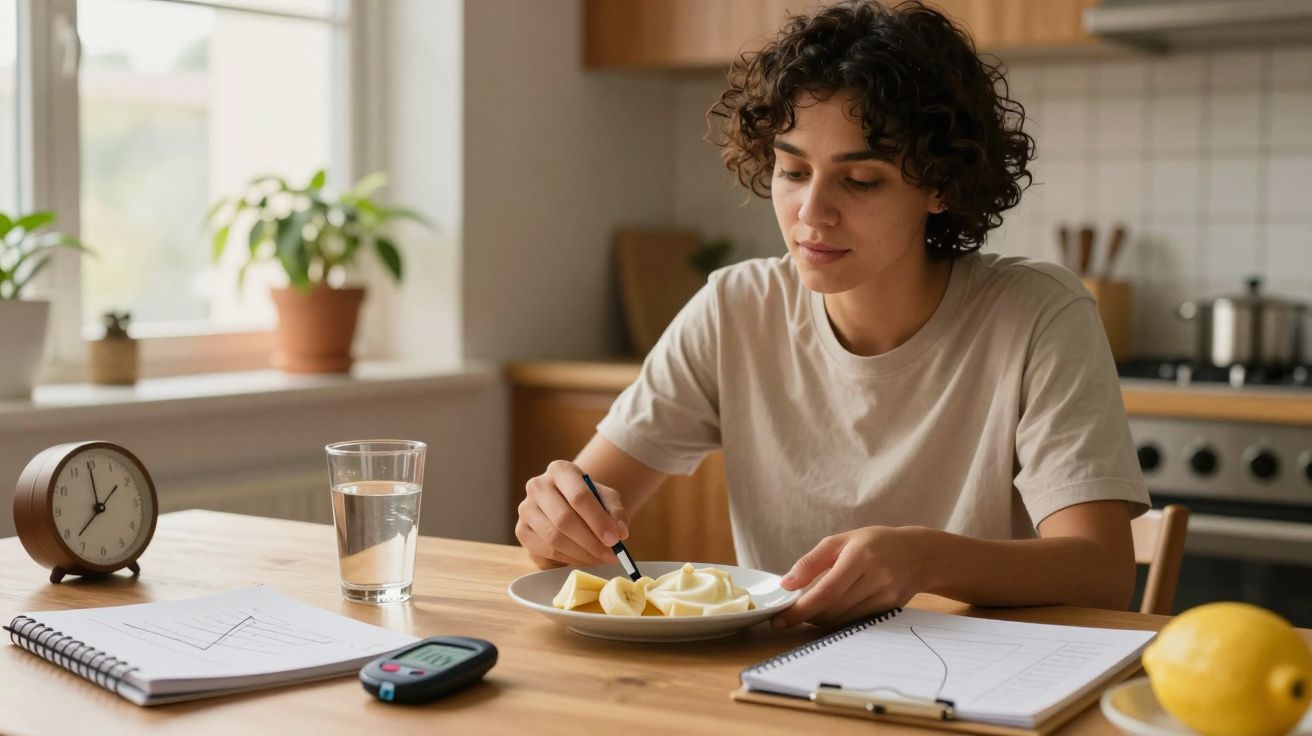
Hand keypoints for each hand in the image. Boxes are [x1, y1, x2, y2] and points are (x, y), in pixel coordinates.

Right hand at [515, 460, 628, 568]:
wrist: (569, 504)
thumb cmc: (590, 500)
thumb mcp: (607, 499)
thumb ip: (616, 512)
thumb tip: (620, 533)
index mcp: (560, 470)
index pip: (579, 497)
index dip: (598, 521)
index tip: (614, 540)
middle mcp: (538, 485)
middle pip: (564, 520)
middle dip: (591, 542)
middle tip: (611, 556)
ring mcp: (526, 508)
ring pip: (554, 538)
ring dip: (581, 554)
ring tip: (600, 559)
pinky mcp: (521, 530)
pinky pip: (545, 551)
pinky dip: (567, 559)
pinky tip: (583, 559)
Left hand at [771, 526, 927, 629]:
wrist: (919, 554)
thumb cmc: (875, 543)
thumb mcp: (841, 541)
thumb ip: (811, 562)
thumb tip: (786, 584)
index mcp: (859, 557)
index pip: (826, 591)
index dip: (801, 609)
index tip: (780, 619)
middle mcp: (875, 578)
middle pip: (832, 610)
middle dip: (807, 615)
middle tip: (791, 613)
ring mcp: (885, 597)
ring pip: (843, 620)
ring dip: (821, 619)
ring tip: (811, 609)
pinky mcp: (889, 610)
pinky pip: (856, 622)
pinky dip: (838, 620)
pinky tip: (832, 610)